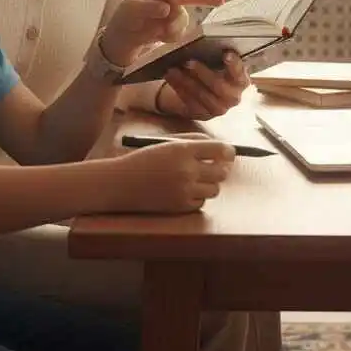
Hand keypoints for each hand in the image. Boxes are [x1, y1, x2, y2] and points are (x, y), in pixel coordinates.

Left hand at [99, 0, 223, 68]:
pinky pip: (181, 32)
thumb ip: (149, 7)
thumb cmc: (125, 18)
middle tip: (168, 24)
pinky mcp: (172, 29)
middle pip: (184, 1)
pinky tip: (162, 38)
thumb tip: (166, 8)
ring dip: (176, 26)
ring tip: (163, 32)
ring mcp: (171, 14)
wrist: (122, 41)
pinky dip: (173, 36)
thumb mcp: (131, 9)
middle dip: (177, 12)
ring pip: (184, 18)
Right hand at [112, 137, 235, 213]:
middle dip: (220, 169)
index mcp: (183, 150)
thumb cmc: (145, 160)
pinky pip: (201, 202)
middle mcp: (187, 170)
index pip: (219, 150)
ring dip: (210, 184)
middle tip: (213, 167)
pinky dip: (198, 197)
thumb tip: (221, 148)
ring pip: (214, 189)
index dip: (228, 151)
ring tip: (196, 179)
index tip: (228, 153)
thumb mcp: (168, 144)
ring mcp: (184, 190)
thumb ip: (194, 143)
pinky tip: (185, 190)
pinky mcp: (180, 207)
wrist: (121, 183)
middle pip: (221, 172)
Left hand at [157, 51, 250, 119]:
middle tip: (188, 61)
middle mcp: (233, 97)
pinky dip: (179, 88)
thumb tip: (202, 40)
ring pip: (202, 96)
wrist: (201, 89)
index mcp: (240, 80)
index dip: (235, 65)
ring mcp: (219, 108)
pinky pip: (190, 102)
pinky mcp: (203, 114)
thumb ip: (214, 53)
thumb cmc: (211, 68)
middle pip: (219, 87)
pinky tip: (170, 76)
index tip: (226, 54)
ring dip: (186, 81)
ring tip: (173, 69)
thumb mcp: (215, 60)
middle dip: (203, 74)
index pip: (240, 74)